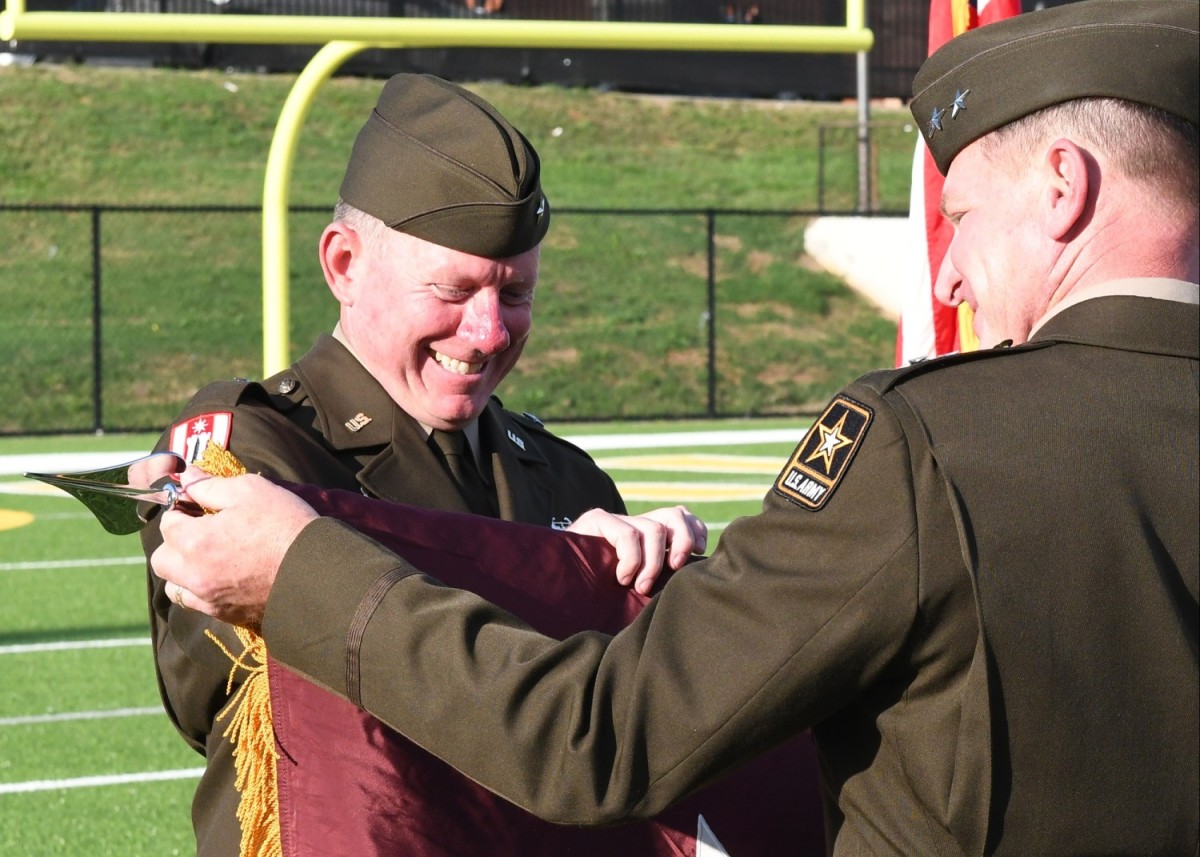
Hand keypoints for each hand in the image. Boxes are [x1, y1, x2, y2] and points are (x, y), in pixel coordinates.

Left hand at [151, 469, 318, 627]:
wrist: (317, 570)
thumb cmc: (284, 525)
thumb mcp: (250, 491)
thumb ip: (209, 485)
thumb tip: (185, 477)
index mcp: (194, 542)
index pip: (167, 523)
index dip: (182, 510)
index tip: (199, 506)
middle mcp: (194, 575)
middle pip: (161, 560)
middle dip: (174, 543)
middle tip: (201, 531)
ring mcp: (209, 599)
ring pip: (174, 587)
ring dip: (182, 571)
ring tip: (209, 558)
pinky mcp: (226, 614)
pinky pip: (198, 604)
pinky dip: (201, 590)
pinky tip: (224, 577)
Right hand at [567, 505, 706, 595]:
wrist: (555, 584)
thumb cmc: (599, 594)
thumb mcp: (637, 585)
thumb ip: (659, 578)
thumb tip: (694, 579)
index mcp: (647, 535)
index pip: (681, 517)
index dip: (694, 530)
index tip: (698, 551)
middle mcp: (634, 523)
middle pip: (674, 515)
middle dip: (682, 541)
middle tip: (675, 568)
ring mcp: (615, 520)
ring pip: (653, 528)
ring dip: (653, 562)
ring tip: (640, 586)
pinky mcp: (597, 520)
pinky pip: (627, 534)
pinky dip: (631, 559)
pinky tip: (621, 577)